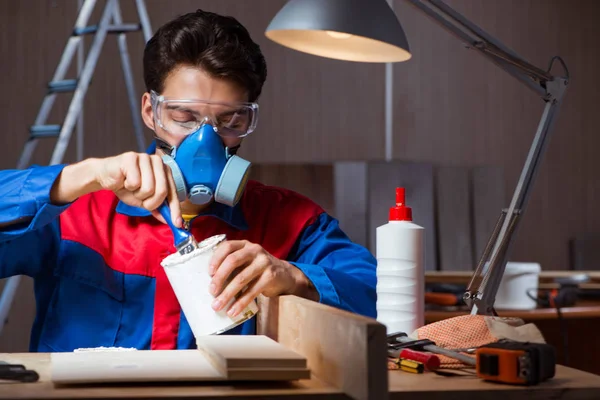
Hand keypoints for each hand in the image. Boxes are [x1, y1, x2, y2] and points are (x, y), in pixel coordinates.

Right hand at [50, 152, 181, 227]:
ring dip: (137, 194)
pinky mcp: (131, 157)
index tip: (177, 224)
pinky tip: (123, 180)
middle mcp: (158, 161)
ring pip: (149, 188)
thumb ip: (159, 208)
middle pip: (162, 191)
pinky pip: (135, 182)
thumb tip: (174, 222)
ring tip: (130, 187)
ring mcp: (145, 157)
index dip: (175, 209)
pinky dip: (128, 187)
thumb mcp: (145, 200)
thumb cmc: (127, 186)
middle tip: (141, 200)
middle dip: (151, 202)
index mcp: (164, 170)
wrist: (105, 177)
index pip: (173, 192)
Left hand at [208, 240, 317, 317]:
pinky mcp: (270, 276)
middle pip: (232, 261)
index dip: (216, 259)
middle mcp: (254, 250)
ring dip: (227, 294)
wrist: (285, 275)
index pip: (227, 247)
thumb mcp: (246, 261)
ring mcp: (264, 262)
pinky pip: (252, 291)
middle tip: (211, 292)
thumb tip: (210, 283)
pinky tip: (233, 311)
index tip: (209, 273)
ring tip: (217, 306)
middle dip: (220, 278)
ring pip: (241, 278)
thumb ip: (232, 265)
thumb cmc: (258, 269)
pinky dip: (241, 303)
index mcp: (244, 245)